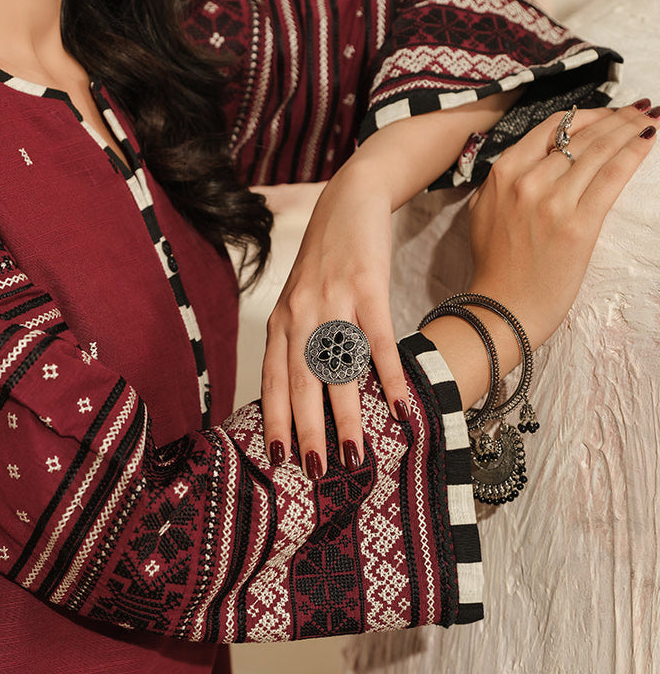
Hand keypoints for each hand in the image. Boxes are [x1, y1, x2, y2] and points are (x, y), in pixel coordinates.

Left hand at [260, 159, 409, 478]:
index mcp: (281, 322)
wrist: (348, 201)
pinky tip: (400, 406)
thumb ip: (297, 342)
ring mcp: (333, 300)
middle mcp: (301, 314)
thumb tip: (305, 398)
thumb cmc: (324, 262)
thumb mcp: (300, 300)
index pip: (272, 380)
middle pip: (301, 382)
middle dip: (308, 431)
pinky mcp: (367, 286)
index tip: (278, 458)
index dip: (274, 419)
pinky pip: (377, 339)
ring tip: (355, 456)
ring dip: (347, 415)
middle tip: (316, 472)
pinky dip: (388, 375)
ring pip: (337, 369)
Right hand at [468, 103, 655, 344]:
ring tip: (649, 118)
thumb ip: (501, 182)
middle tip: (638, 109)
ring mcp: (553, 201)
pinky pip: (611, 177)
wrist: (502, 309)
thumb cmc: (494, 266)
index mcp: (502, 173)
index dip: (585, 115)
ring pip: (598, 150)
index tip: (606, 114)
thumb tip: (528, 162)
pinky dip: (632, 153)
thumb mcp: (483, 212)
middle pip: (580, 134)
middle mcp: (527, 180)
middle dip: (615, 117)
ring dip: (629, 129)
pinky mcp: (578, 224)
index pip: (551, 127)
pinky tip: (647, 140)